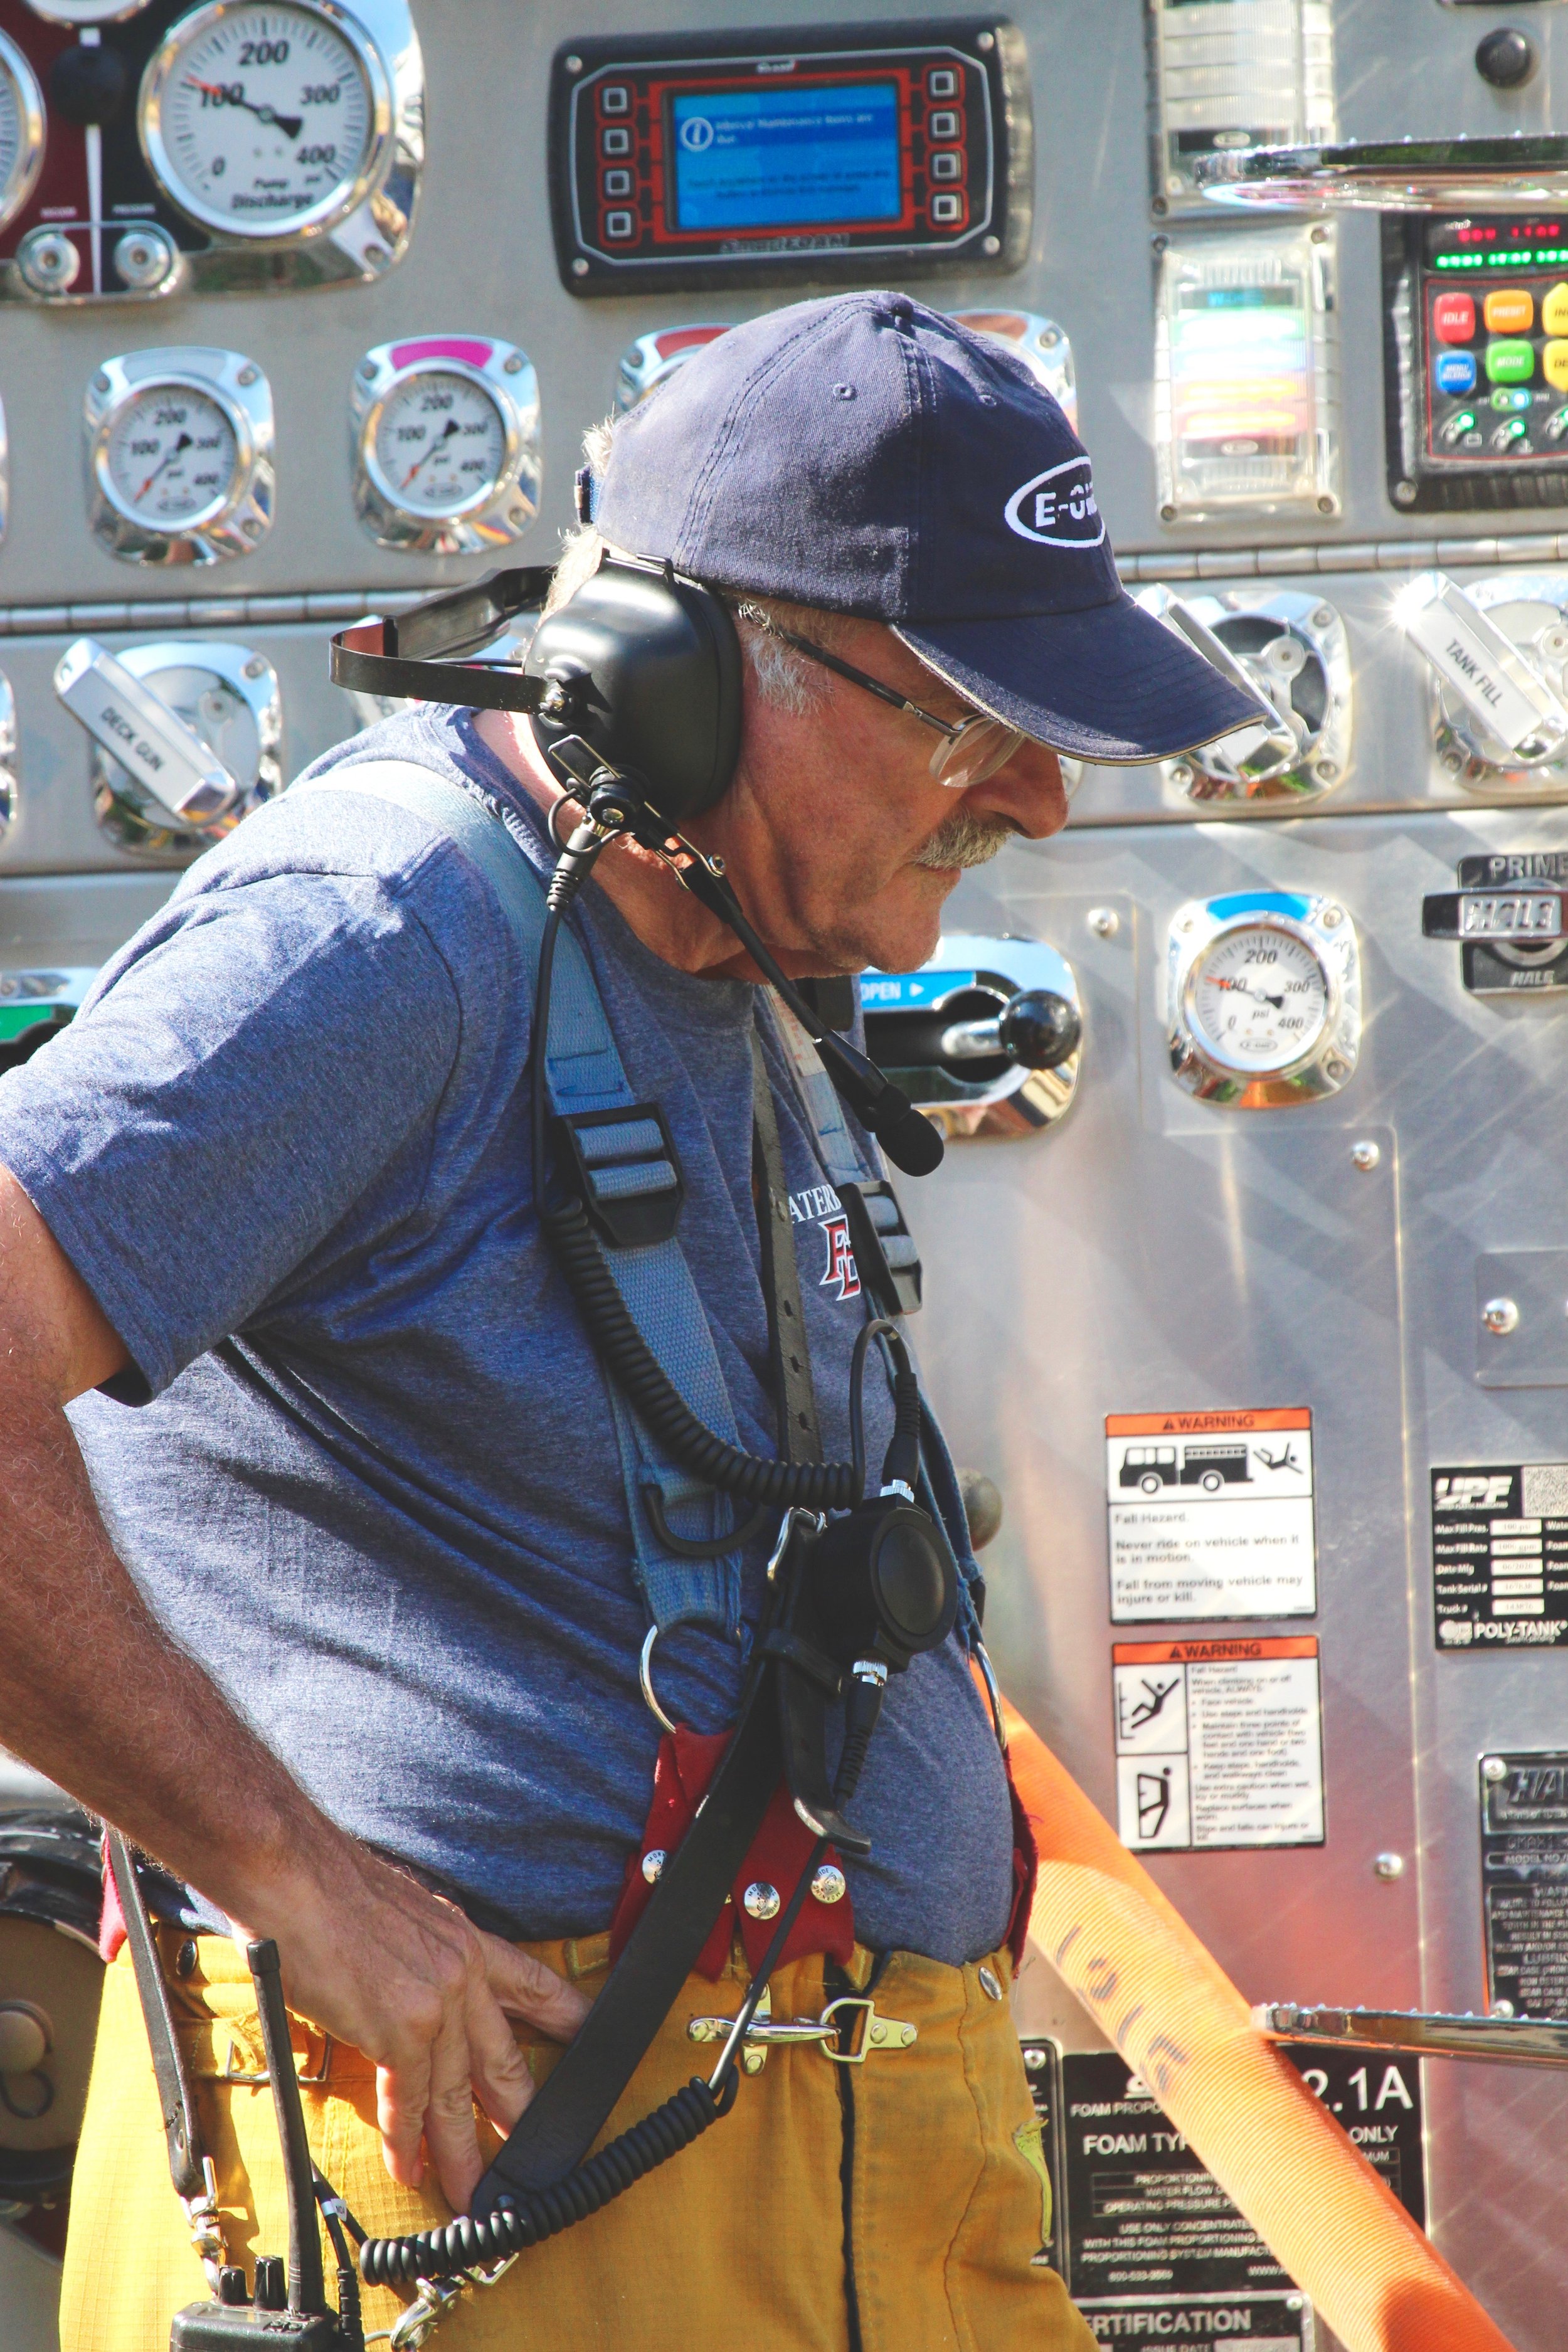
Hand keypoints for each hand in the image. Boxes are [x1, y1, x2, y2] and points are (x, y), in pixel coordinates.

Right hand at [236, 1840, 591, 2212]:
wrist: (289, 1871)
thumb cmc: (327, 1888)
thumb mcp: (400, 1915)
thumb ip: (419, 1960)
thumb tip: (407, 1994)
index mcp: (464, 1939)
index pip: (532, 1983)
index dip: (566, 2016)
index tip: (589, 2039)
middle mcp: (462, 1971)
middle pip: (501, 2057)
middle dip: (517, 2112)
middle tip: (533, 2152)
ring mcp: (436, 2003)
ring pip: (457, 2094)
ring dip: (460, 2151)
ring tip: (470, 2190)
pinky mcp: (399, 2030)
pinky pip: (409, 2101)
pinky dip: (405, 2141)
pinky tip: (410, 2168)